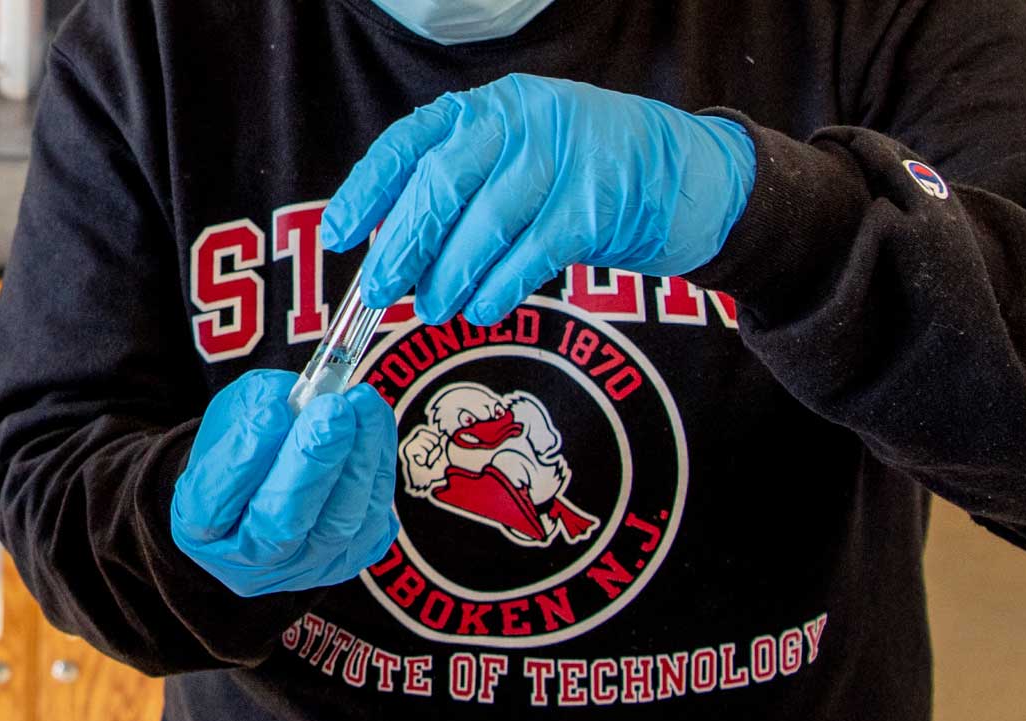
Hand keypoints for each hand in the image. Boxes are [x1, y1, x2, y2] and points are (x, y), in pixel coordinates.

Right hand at [172, 369, 400, 596]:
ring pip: (336, 525)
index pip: (214, 503)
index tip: (273, 410)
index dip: (245, 458)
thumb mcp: (232, 417)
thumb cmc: (244, 450)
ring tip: (364, 405)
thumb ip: (257, 404)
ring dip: (358, 460)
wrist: (265, 494)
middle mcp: (246, 560)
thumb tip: (304, 398)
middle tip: (334, 410)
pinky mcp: (346, 562)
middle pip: (280, 523)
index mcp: (199, 528)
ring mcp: (299, 568)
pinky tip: (374, 424)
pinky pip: (372, 521)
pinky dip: (378, 467)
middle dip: (312, 461)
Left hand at [321, 73, 756, 326]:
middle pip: (442, 183)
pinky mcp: (598, 204)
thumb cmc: (584, 177)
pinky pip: (533, 252)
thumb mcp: (517, 161)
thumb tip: (390, 249)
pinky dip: (500, 286)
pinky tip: (483, 308)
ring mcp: (564, 159)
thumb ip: (461, 191)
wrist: (688, 175)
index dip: (368, 190)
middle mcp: (523, 121)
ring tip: (433, 307)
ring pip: (485, 222)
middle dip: (403, 244)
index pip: (411, 141)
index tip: (338, 234)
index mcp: (490, 108)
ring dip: (449, 275)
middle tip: (380, 291)